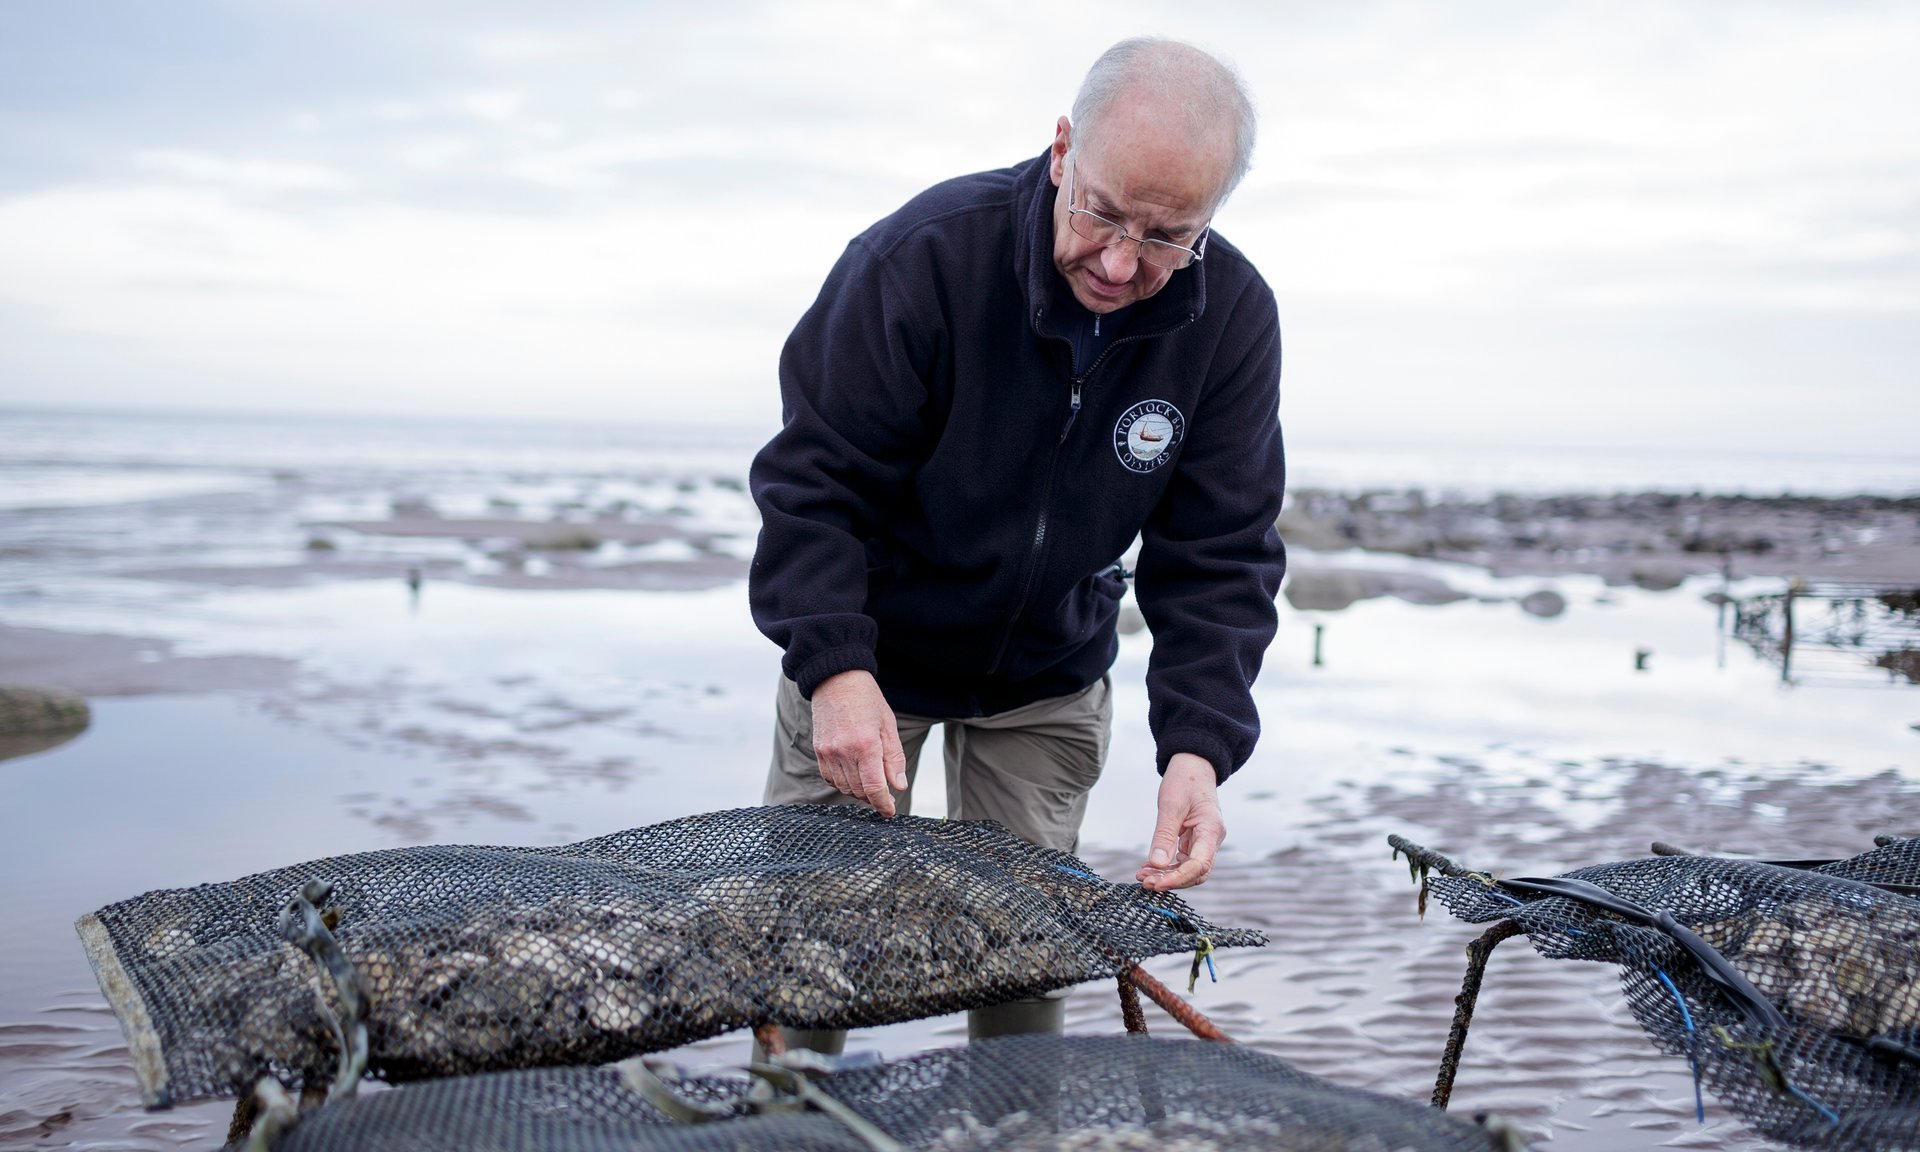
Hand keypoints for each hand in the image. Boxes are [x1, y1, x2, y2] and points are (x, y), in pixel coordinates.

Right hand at [809, 670, 908, 816]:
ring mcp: (828, 753)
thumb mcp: (888, 725)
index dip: (883, 804)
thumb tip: (899, 785)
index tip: (890, 811)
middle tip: (886, 794)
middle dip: (874, 798)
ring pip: (844, 788)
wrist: (837, 680)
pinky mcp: (819, 751)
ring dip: (859, 792)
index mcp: (866, 745)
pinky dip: (843, 783)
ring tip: (871, 783)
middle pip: (859, 791)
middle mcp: (844, 752)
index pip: (874, 788)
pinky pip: (830, 778)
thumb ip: (894, 758)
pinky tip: (853, 775)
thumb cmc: (867, 700)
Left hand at [1136, 753, 1223, 890]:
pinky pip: (1183, 861)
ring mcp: (1205, 841)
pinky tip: (1150, 867)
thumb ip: (1164, 835)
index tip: (1156, 883)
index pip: (1199, 865)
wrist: (1194, 766)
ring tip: (1143, 876)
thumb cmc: (1185, 780)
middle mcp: (1212, 839)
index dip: (1178, 878)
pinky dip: (1167, 867)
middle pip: (1196, 873)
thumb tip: (1157, 863)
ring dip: (1167, 876)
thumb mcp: (1171, 805)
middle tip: (1145, 882)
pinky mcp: (1195, 841)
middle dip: (1171, 880)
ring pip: (1190, 870)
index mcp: (1211, 830)